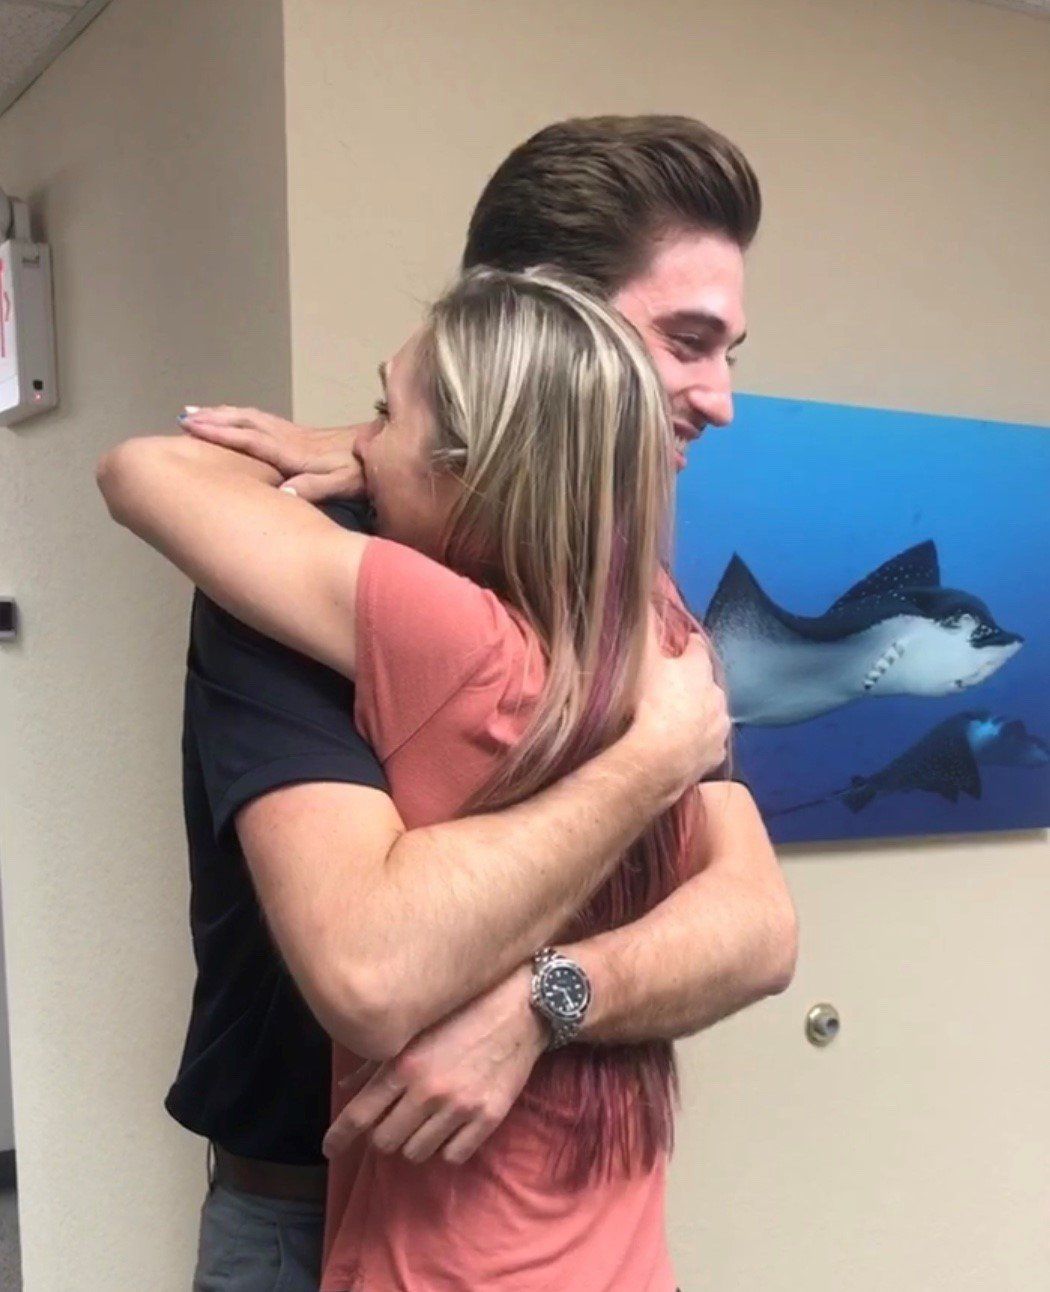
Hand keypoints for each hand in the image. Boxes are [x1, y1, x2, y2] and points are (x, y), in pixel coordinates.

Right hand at [178, 405, 367, 500]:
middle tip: (184, 418)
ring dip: (224, 414)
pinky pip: (263, 421)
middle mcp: (291, 438)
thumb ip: (315, 487)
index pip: (251, 440)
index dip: (221, 434)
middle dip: (214, 419)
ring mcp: (296, 434)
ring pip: (252, 418)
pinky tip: (235, 419)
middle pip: (246, 423)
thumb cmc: (365, 470)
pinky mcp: (304, 435)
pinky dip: (242, 417)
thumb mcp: (343, 483)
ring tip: (198, 412)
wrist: (387, 446)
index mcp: (294, 451)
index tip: (193, 428)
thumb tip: (284, 493)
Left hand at [323, 965, 546, 1165]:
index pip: (359, 1114)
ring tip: (423, 1121)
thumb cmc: (462, 1010)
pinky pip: (453, 1156)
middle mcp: (428, 1090)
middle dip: (382, 1135)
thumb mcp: (415, 1027)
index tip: (329, 1148)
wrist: (520, 1006)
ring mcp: (460, 1107)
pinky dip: (446, 1147)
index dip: (338, 1136)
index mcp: (403, 1065)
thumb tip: (346, 1088)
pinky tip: (449, 1127)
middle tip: (391, 1121)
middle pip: (385, 1141)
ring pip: (416, 1153)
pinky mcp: (488, 1118)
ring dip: (413, 1141)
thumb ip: (376, 1059)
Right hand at [632, 624, 730, 793]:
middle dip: (691, 683)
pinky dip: (697, 742)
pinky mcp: (715, 755)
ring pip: (710, 713)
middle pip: (705, 682)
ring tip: (673, 721)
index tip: (676, 647)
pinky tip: (681, 746)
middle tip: (667, 689)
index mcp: (700, 668)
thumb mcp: (641, 660)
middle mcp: (717, 694)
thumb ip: (644, 629)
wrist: (659, 758)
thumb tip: (646, 598)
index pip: (696, 646)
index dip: (684, 645)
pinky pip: (707, 743)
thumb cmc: (649, 702)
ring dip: (697, 713)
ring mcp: (719, 727)